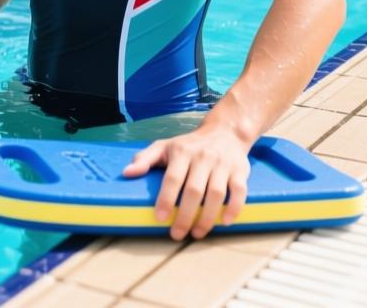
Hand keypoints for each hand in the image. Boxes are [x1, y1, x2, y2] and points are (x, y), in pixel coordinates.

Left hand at [122, 125, 252, 239]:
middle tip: (177, 234)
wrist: (224, 132)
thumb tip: (126, 173)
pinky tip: (224, 222)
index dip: (166, 199)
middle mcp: (202, 157)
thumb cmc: (188, 145)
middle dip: (185, 215)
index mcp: (181, 152)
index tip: (160, 218)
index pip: (172, 178)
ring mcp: (222, 164)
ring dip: (207, 217)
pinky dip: (234, 208)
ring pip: (216, 194)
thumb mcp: (164, 147)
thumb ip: (144, 159)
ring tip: (197, 234)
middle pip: (194, 190)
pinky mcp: (240, 171)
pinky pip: (239, 191)